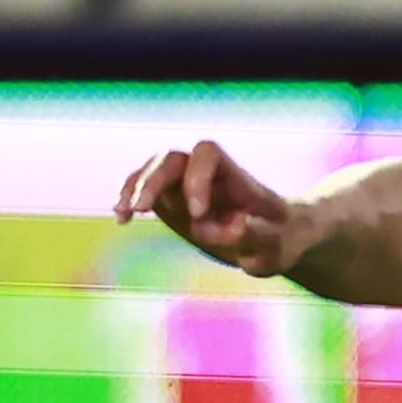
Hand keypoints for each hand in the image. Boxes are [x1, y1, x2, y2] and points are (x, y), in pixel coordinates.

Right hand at [116, 142, 313, 276]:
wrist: (276, 239)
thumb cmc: (279, 242)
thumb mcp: (275, 249)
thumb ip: (255, 238)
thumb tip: (232, 225)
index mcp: (237, 180)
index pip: (209, 154)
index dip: (196, 176)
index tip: (198, 213)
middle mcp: (209, 176)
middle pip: (174, 158)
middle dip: (154, 180)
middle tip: (141, 210)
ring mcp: (188, 185)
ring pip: (154, 169)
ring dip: (136, 186)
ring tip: (126, 213)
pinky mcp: (173, 199)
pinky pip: (146, 188)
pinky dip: (130, 198)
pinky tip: (122, 219)